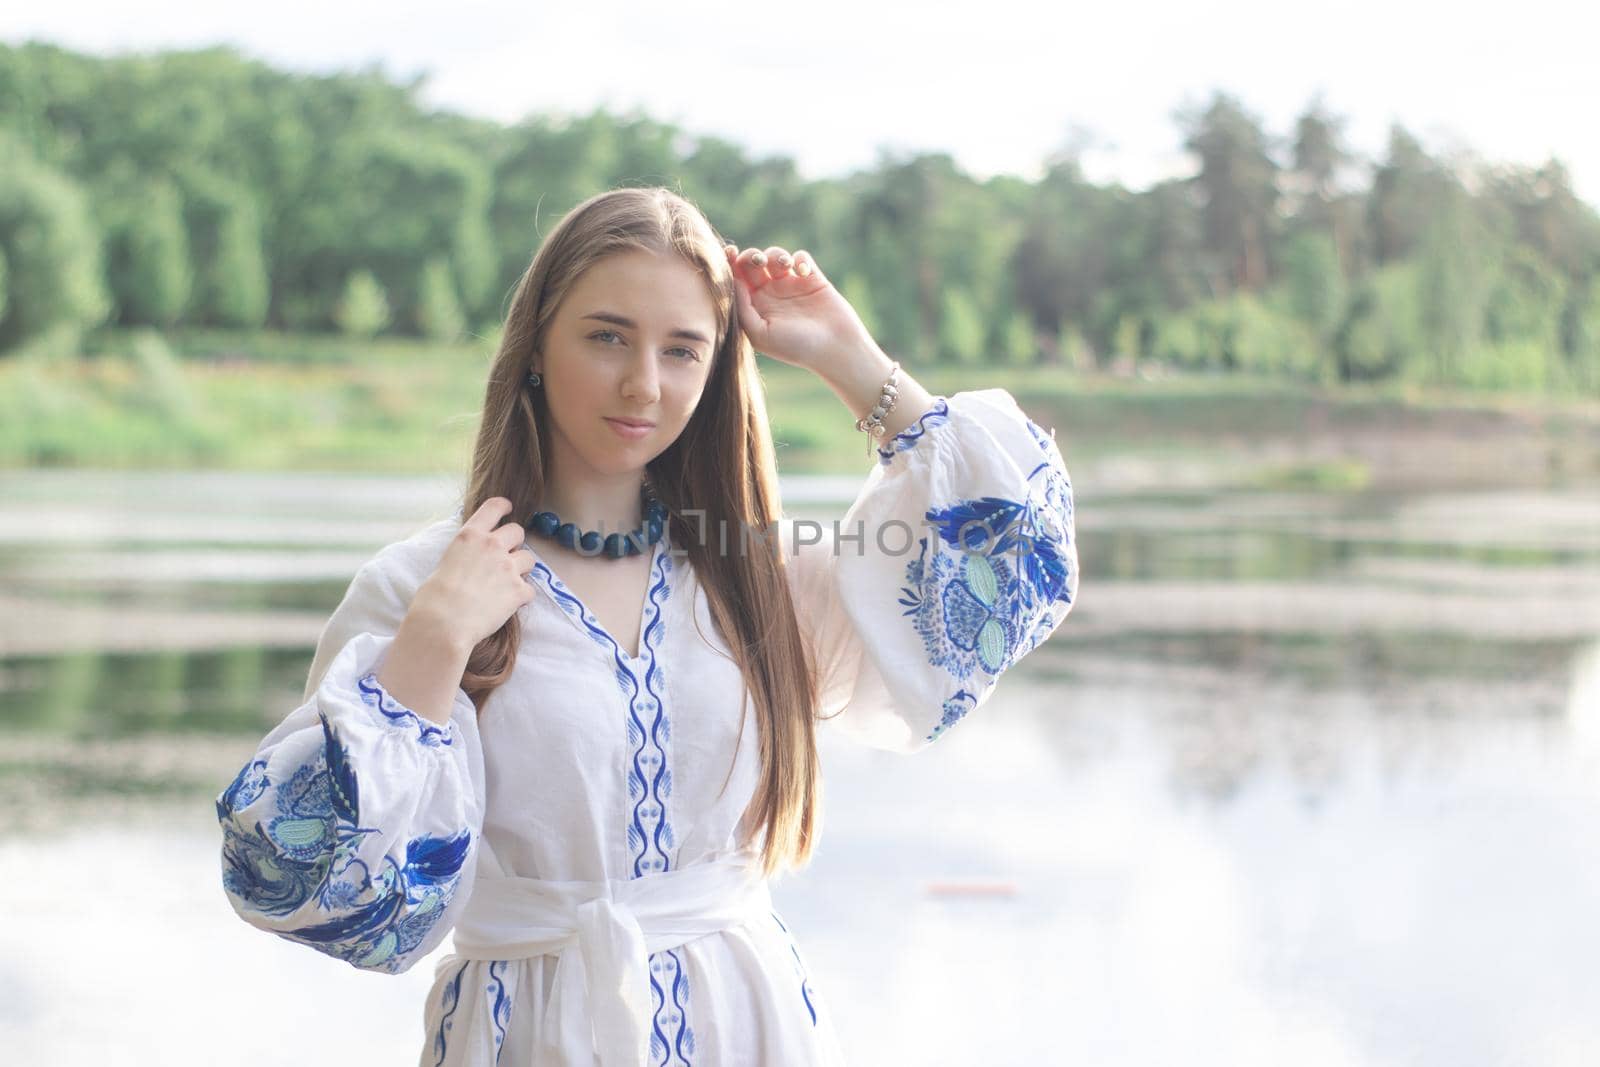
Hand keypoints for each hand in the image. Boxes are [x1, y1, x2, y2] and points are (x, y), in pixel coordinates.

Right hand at [410, 497, 538, 649]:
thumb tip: (472, 560)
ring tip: (506, 583)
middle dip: (514, 542)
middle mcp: (492, 545)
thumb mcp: (446, 562)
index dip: (504, 506)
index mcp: (470, 535)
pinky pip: (529, 589)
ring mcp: (508, 567)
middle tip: (505, 557)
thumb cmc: (434, 598)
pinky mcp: (518, 590)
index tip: (509, 508)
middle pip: (517, 531)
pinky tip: (507, 605)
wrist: (443, 624)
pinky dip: (521, 597)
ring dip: (521, 569)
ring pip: (529, 559)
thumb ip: (466, 554)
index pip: (494, 507)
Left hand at [723, 244, 877, 371]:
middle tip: (758, 261)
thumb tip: (732, 281)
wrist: (835, 348)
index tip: (731, 253)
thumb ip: (742, 309)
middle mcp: (770, 294)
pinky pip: (801, 257)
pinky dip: (800, 259)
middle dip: (751, 256)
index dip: (730, 263)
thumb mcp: (760, 334)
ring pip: (775, 256)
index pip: (736, 279)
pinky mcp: (813, 278)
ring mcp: (792, 285)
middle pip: (753, 264)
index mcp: (755, 306)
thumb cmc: (795, 347)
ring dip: (775, 255)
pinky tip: (803, 272)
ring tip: (784, 266)